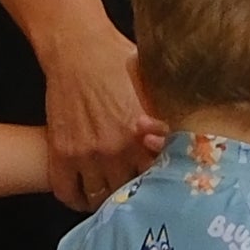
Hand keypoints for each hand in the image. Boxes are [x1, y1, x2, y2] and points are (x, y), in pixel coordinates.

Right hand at [41, 15, 157, 205]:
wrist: (77, 47)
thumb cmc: (119, 61)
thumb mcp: (154, 89)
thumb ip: (165, 120)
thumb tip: (189, 137)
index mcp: (143, 136)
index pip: (158, 178)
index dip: (162, 187)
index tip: (164, 191)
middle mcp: (115, 150)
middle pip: (130, 193)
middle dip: (137, 196)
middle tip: (140, 199)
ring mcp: (86, 153)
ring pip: (99, 197)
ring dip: (106, 201)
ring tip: (113, 201)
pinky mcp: (60, 151)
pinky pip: (66, 190)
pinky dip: (75, 199)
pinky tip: (83, 197)